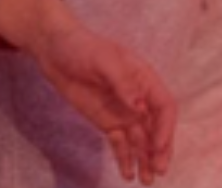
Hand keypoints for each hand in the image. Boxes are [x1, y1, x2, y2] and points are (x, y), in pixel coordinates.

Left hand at [0, 0, 176, 181]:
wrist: (56, 51)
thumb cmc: (83, 48)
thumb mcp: (103, 61)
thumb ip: (123, 83)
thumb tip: (139, 107)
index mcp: (145, 80)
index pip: (165, 107)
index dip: (165, 128)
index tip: (157, 147)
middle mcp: (139, 99)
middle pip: (156, 128)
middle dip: (159, 151)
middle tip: (159, 171)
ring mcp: (124, 112)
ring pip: (140, 140)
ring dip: (145, 160)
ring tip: (147, 181)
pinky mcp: (108, 122)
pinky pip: (120, 144)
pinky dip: (125, 159)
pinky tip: (127, 175)